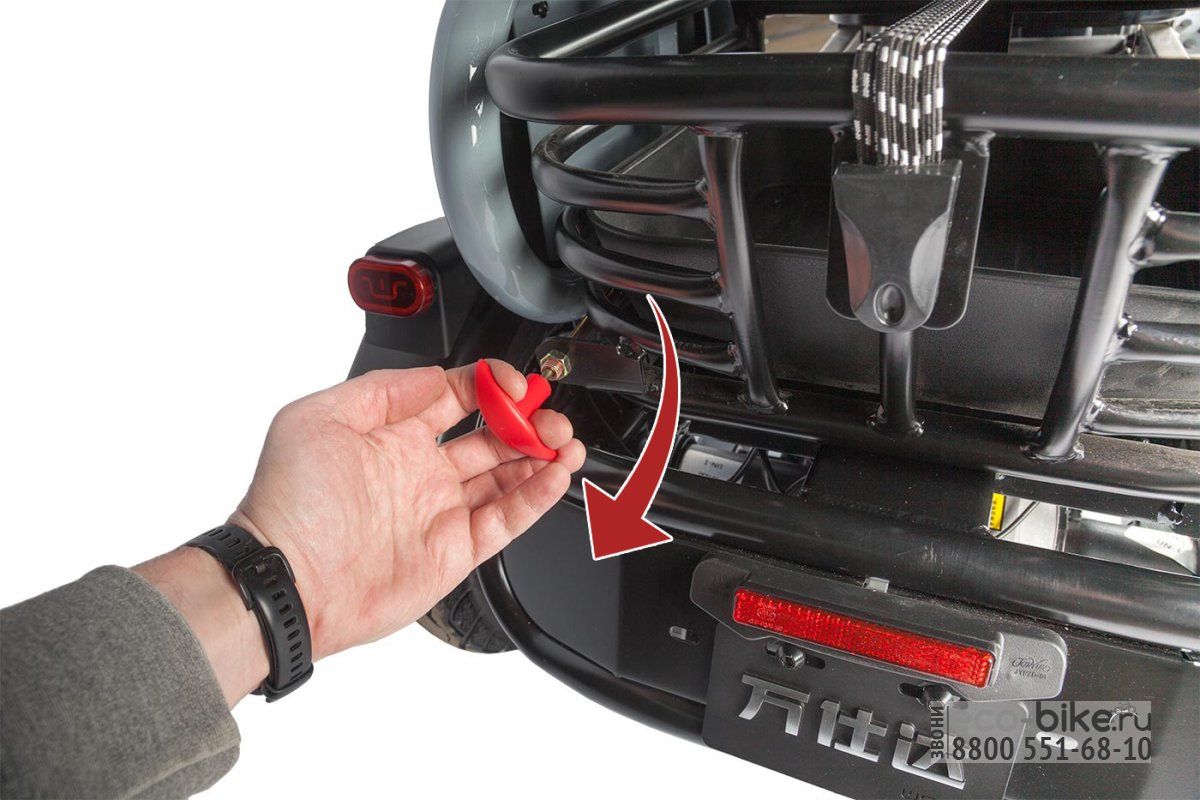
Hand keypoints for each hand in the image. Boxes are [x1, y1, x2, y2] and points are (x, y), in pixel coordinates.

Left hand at [229, 362, 584, 659]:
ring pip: (507, 476)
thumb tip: (436, 376)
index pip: (456, 397)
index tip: (513, 383)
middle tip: (549, 414)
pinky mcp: (455, 551)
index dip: (490, 385)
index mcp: (391, 436)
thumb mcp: (318, 417)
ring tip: (565, 441)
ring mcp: (440, 511)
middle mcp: (420, 472)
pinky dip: (536, 496)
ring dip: (541, 455)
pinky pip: (507, 519)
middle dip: (527, 420)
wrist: (287, 579)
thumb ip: (382, 389)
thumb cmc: (289, 503)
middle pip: (492, 436)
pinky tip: (555, 474)